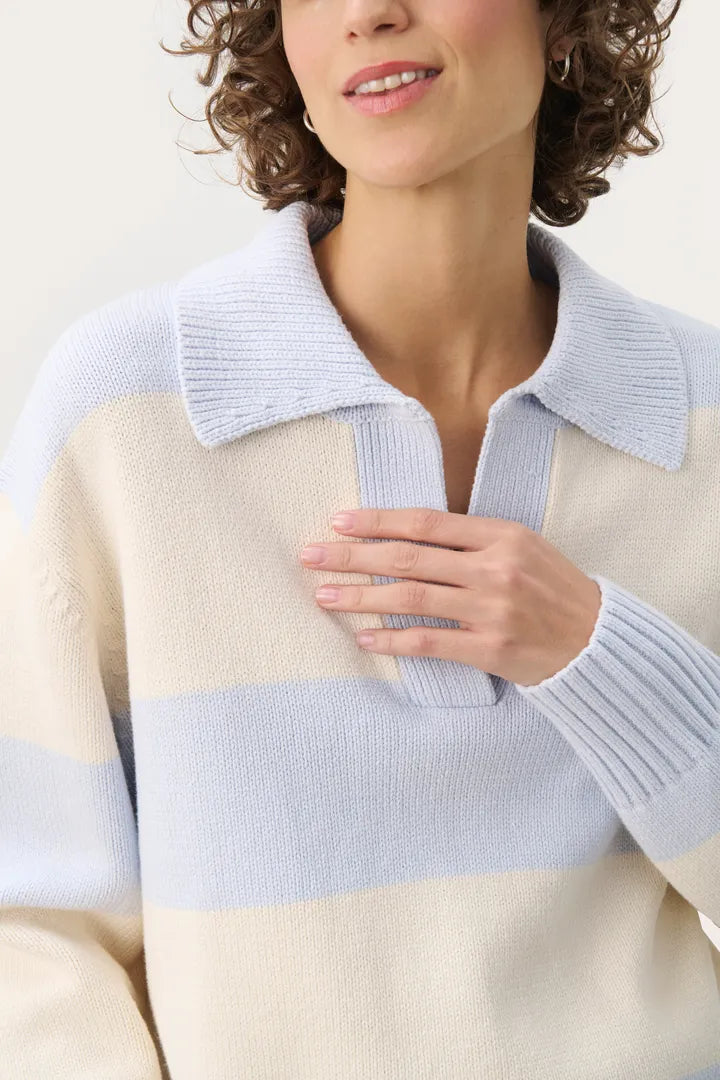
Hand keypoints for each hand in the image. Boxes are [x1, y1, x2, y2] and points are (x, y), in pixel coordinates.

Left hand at [299, 507, 601, 687]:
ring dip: (361, 597)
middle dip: (353, 556)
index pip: (424, 522)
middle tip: (311, 556)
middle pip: (407, 557)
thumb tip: (407, 536)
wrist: (597, 641)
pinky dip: (392, 639)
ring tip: (325, 595)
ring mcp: (491, 608)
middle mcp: (493, 568)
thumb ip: (472, 540)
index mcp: (500, 534)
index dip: (377, 521)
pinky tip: (364, 637)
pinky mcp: (489, 648)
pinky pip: (428, 641)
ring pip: (410, 598)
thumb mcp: (522, 547)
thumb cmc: (553, 590)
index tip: (339, 522)